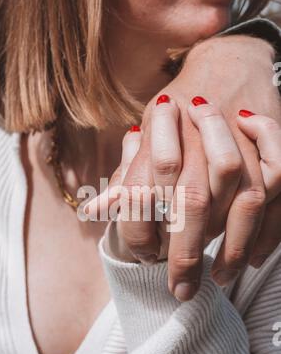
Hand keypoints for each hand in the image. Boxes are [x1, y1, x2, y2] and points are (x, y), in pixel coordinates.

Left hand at [85, 35, 280, 300]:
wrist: (226, 62)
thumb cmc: (178, 106)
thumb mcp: (144, 136)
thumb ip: (125, 178)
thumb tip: (93, 213)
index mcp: (162, 138)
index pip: (143, 194)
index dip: (140, 233)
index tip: (144, 260)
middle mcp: (200, 139)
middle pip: (193, 203)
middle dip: (186, 254)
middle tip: (181, 291)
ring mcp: (243, 140)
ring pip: (244, 201)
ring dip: (233, 248)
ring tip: (219, 279)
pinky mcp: (273, 145)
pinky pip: (280, 190)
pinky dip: (271, 228)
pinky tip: (256, 259)